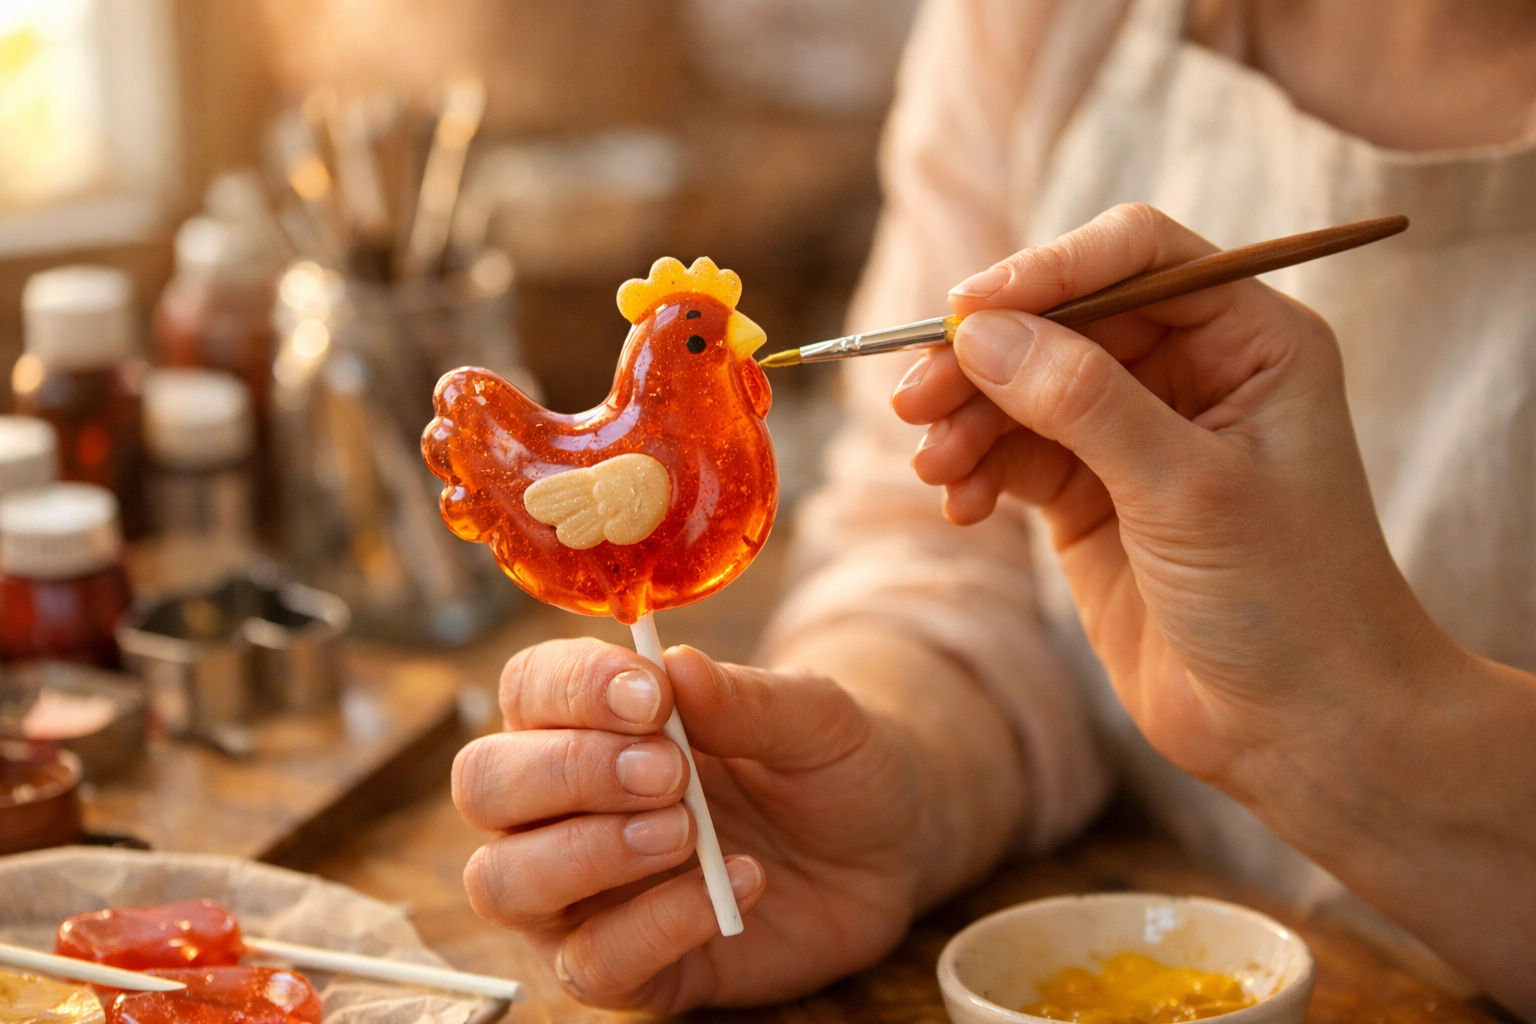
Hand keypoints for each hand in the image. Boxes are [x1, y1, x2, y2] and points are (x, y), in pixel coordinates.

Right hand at [452, 638, 924, 1011]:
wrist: (887, 846)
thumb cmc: (827, 764)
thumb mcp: (813, 717)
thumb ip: (744, 698)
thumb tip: (676, 666)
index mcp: (589, 721)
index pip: (527, 689)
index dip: (571, 687)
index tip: (650, 695)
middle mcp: (561, 805)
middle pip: (484, 783)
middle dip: (569, 770)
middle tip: (671, 769)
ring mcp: (583, 892)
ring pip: (502, 881)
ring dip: (585, 851)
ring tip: (685, 831)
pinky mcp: (627, 966)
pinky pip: (590, 963)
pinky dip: (656, 925)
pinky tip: (733, 884)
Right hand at [890, 202, 1444, 785]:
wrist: (1303, 732)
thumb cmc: (1289, 602)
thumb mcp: (1189, 491)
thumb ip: (1085, 404)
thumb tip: (981, 333)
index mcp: (1250, 342)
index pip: (1135, 257)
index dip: (1046, 273)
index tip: (965, 314)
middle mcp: (1193, 374)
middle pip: (1062, 322)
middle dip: (984, 359)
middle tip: (913, 401)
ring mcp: (1138, 436)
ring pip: (1025, 389)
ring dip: (969, 420)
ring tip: (933, 465)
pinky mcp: (1095, 498)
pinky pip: (1015, 457)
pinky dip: (978, 472)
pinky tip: (961, 507)